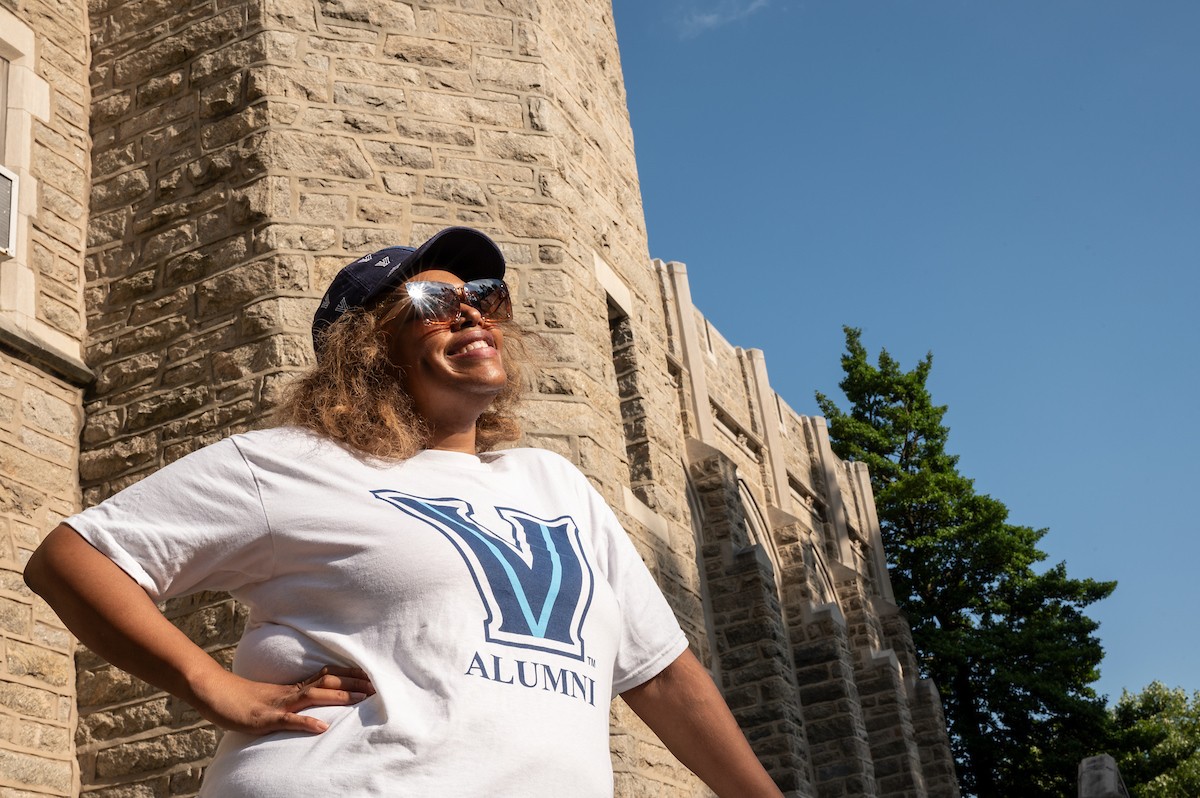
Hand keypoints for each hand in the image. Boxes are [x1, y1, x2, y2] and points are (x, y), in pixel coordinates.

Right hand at [189, 665, 375, 734]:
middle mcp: (290, 692)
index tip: (372, 677)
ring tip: (361, 699)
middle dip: (353, 684)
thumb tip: (311, 702)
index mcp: (293, 688)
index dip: (350, 676)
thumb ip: (292, 701)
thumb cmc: (242, 699)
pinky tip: (323, 727)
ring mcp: (278, 704)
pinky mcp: (264, 718)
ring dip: (339, 696)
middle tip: (378, 687)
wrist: (213, 692)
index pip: (328, 677)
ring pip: (313, 696)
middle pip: (328, 682)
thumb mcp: (272, 700)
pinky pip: (288, 720)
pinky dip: (306, 723)